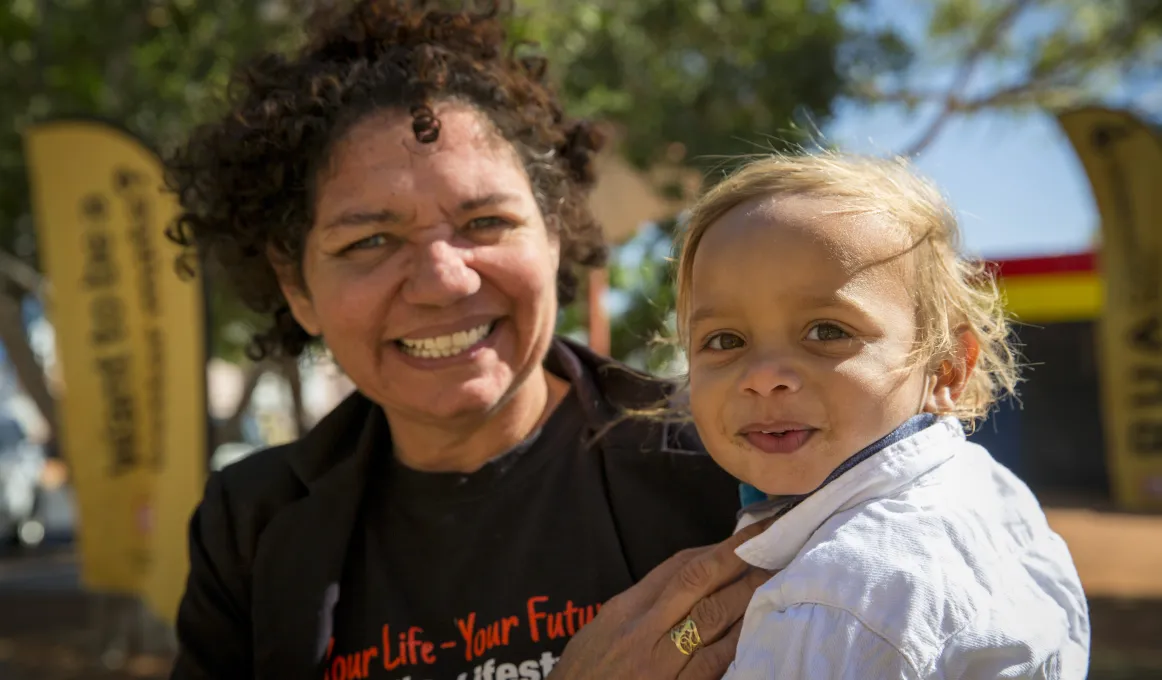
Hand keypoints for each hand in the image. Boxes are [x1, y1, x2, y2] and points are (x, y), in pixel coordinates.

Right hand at [551, 520, 774, 679]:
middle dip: (738, 558)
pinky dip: (740, 639)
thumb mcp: (603, 627)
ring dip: (748, 593)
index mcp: (625, 609)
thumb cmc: (587, 672)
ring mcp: (660, 662)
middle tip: (773, 540)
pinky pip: (715, 661)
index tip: (745, 535)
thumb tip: (687, 579)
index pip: (676, 567)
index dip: (715, 549)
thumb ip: (642, 605)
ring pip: (712, 616)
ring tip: (777, 575)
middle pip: (697, 582)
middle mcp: (642, 629)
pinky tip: (761, 625)